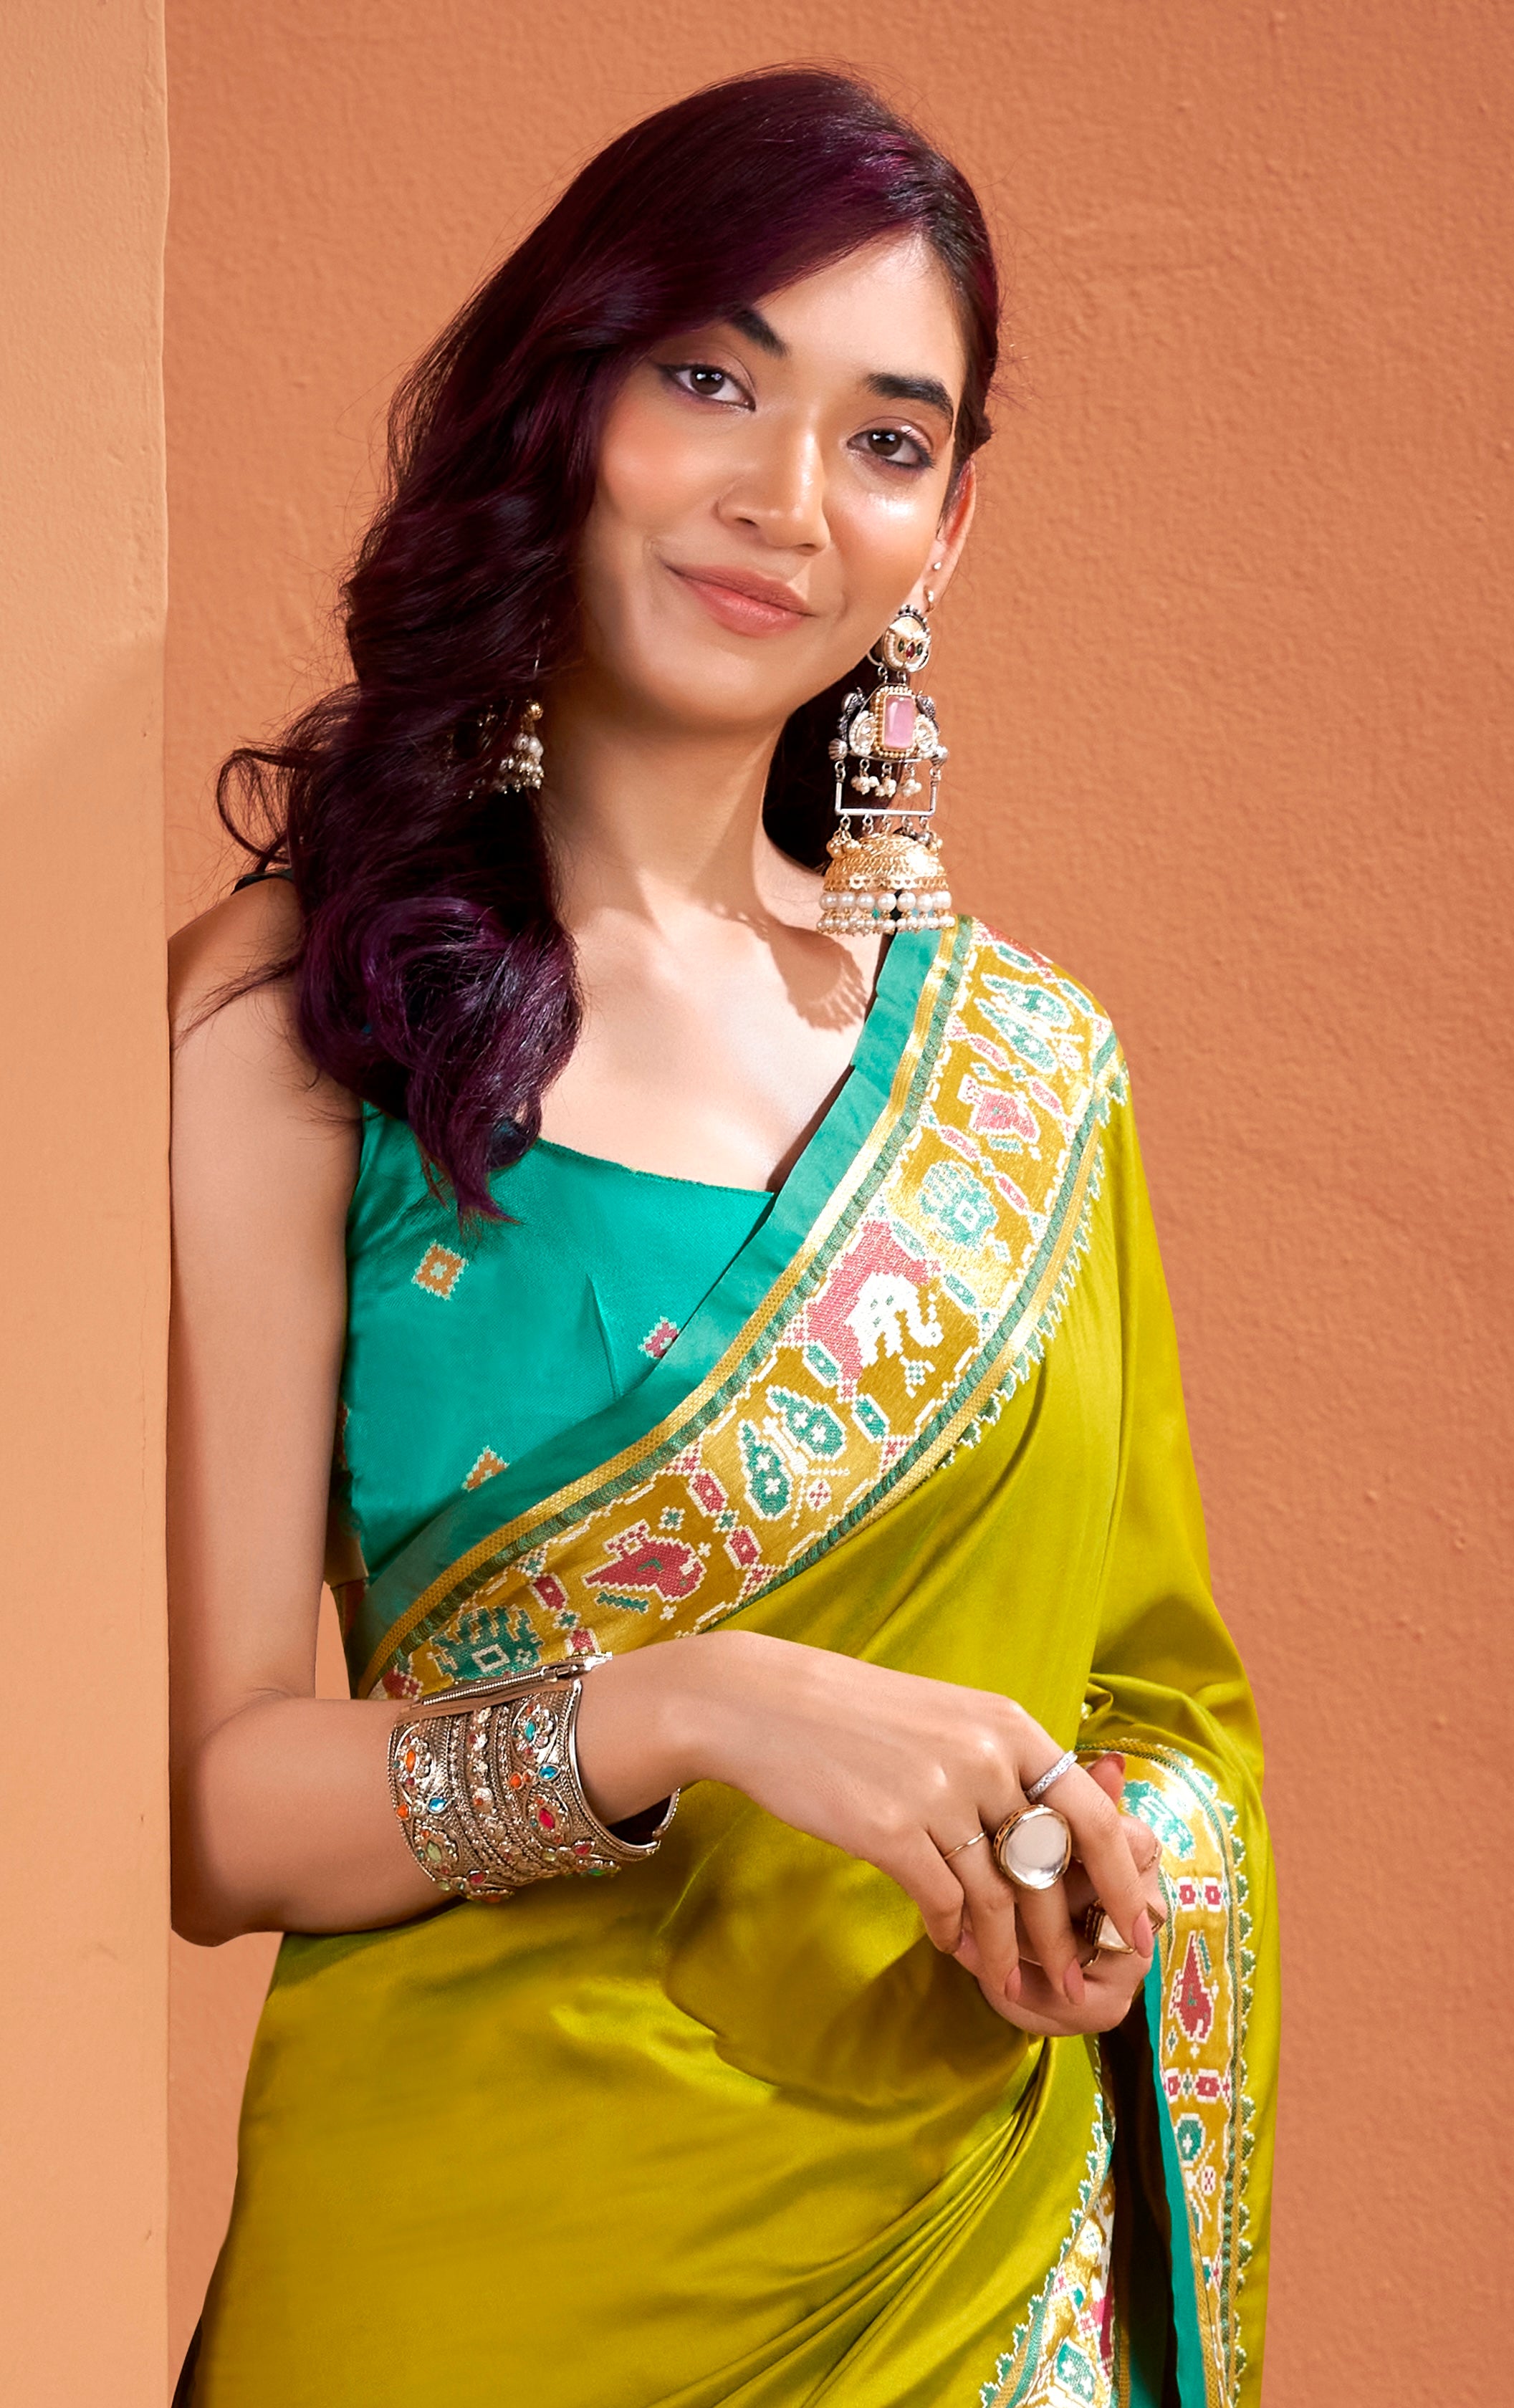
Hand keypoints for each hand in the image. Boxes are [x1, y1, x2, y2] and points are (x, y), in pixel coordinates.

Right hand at [579, 1631, 1158, 2023]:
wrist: (768, 1703)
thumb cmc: (858, 1714)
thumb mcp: (948, 1717)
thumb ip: (1001, 1765)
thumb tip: (1050, 1832)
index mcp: (1008, 1726)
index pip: (1093, 1814)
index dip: (1122, 1880)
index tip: (1139, 1927)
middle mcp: (985, 1757)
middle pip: (1050, 1869)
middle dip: (1066, 1937)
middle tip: (1072, 1982)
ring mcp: (938, 1794)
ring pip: (995, 1897)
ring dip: (1004, 1950)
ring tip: (1004, 1984)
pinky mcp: (890, 1830)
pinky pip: (941, 1900)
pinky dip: (949, 1930)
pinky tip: (944, 1940)